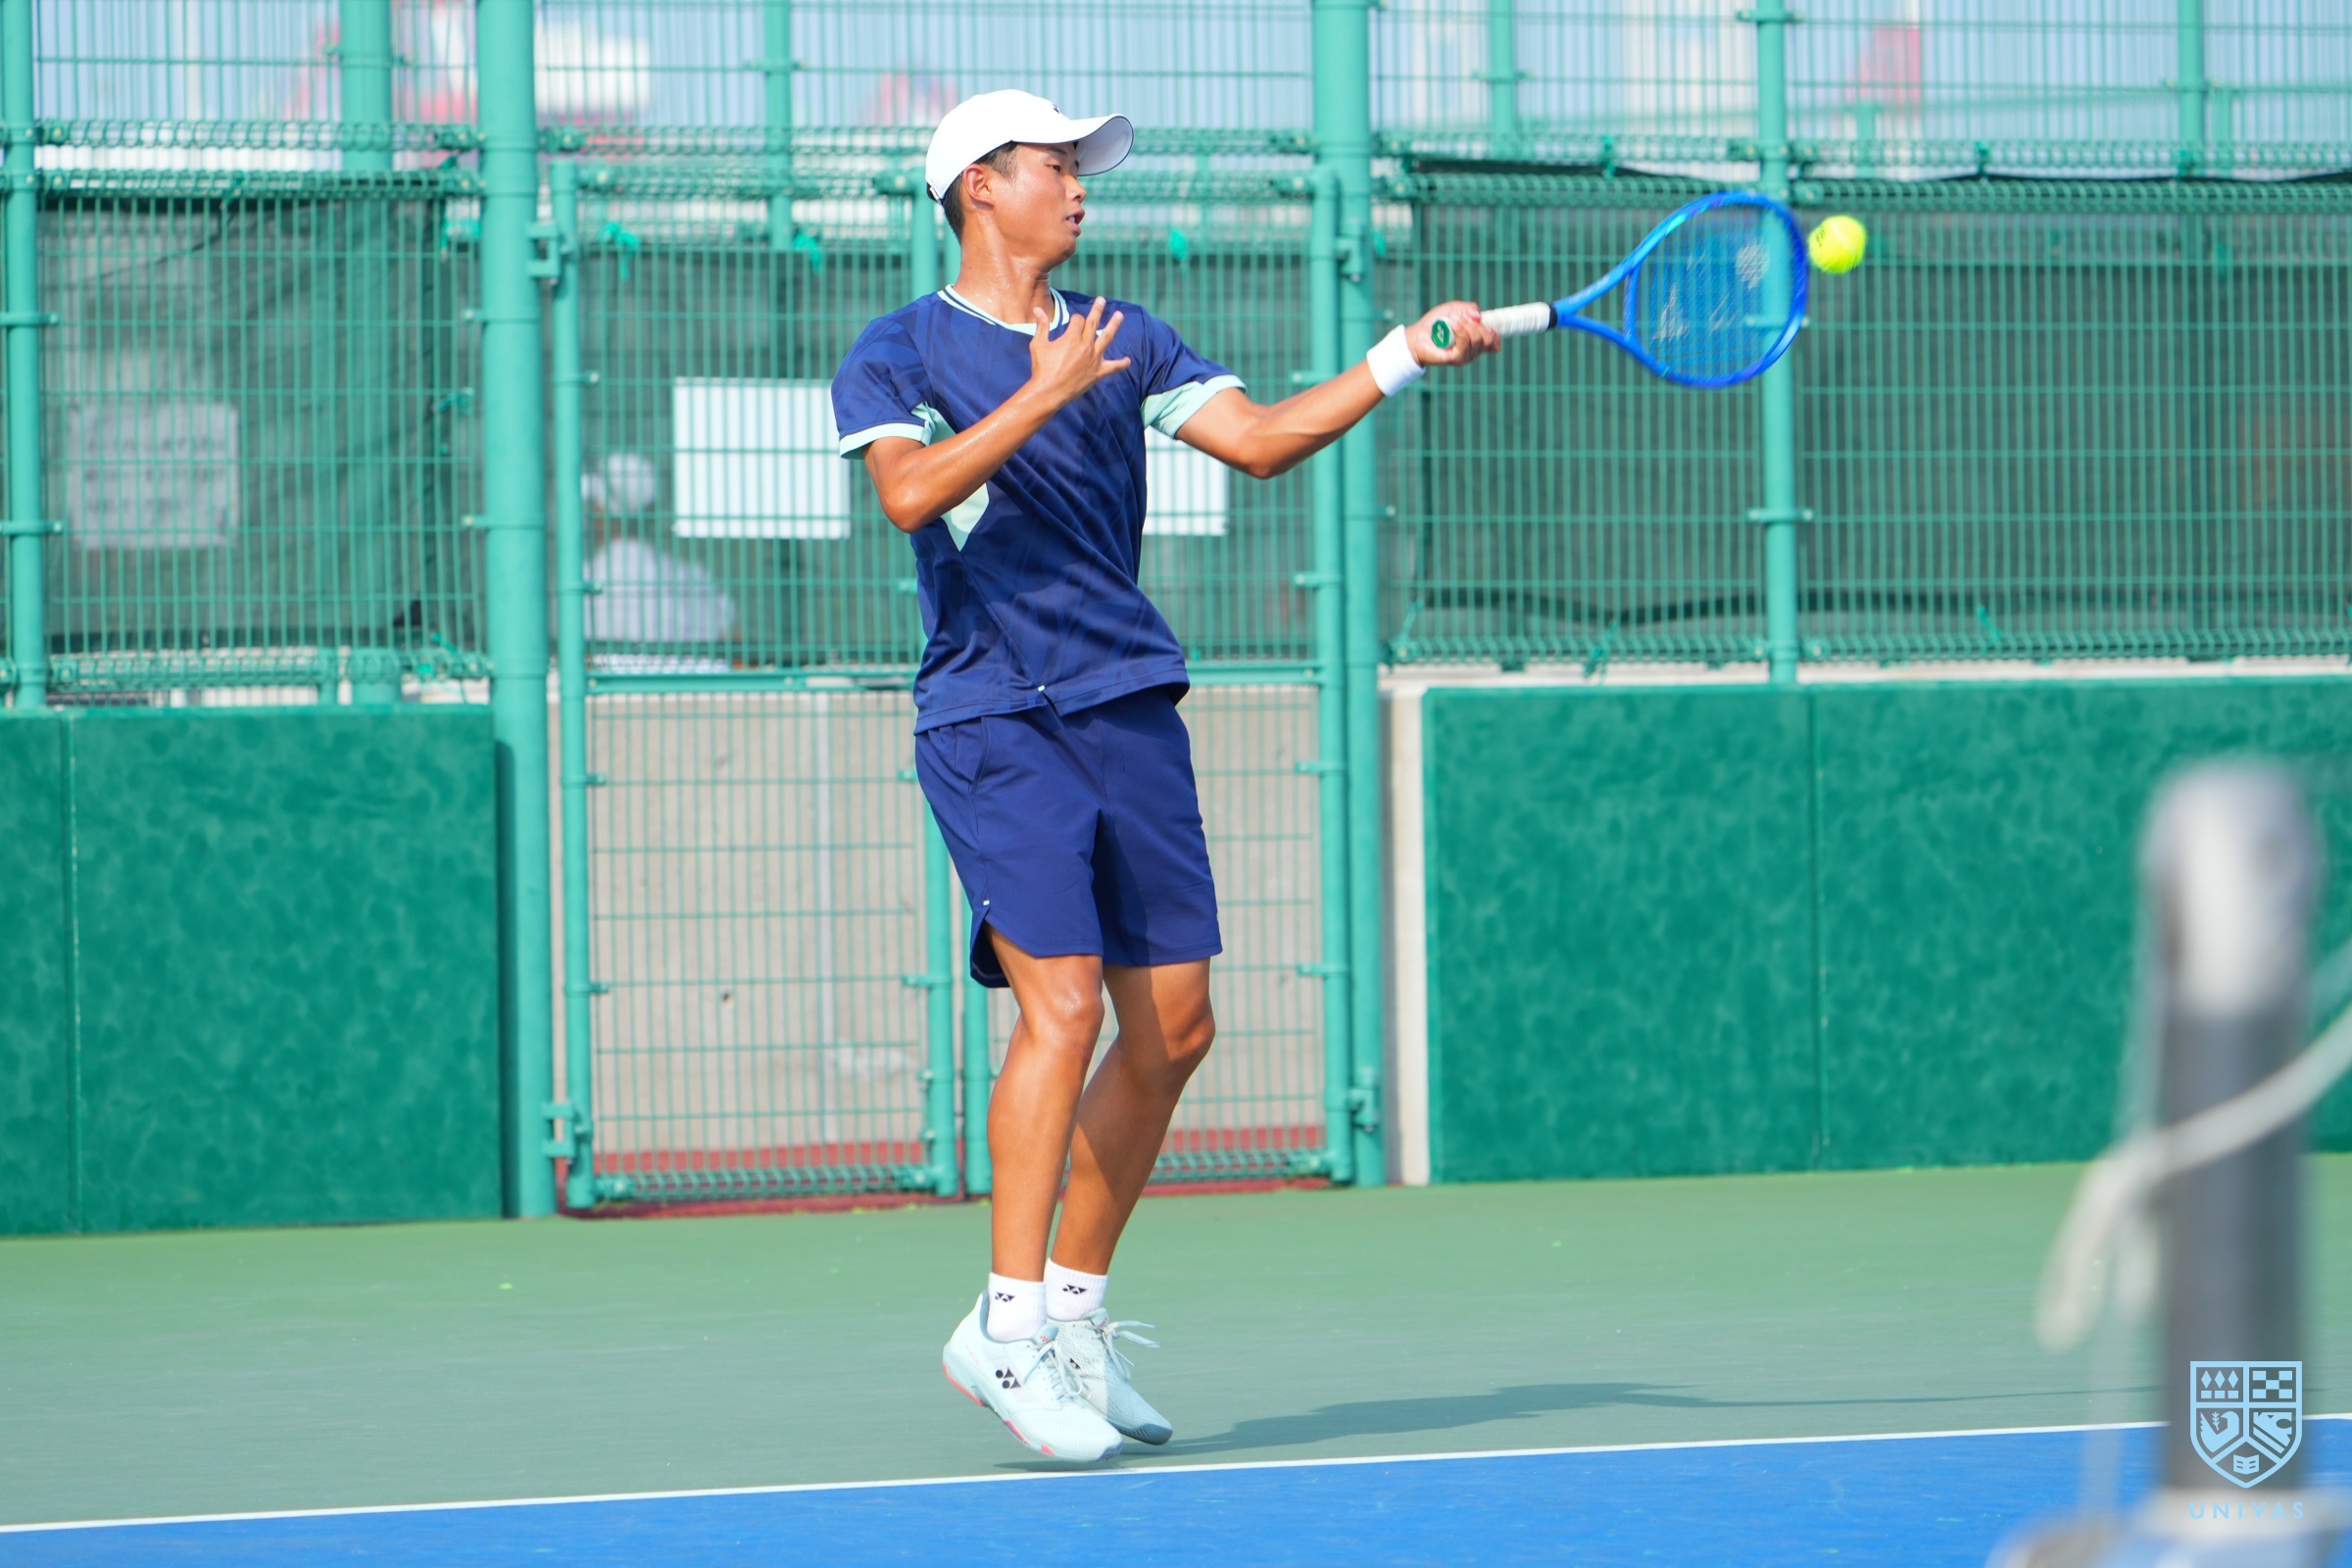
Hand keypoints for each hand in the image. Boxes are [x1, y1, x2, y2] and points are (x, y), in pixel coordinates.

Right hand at [1026, 295, 1131, 409]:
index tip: (1072, 322)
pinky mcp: (1098, 372)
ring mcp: (1094, 358)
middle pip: (1094, 322)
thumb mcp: (1039, 344)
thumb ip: (1042, 325)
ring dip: (1114, 325)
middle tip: (1102, 300)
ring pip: (1107, 337)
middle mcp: (1085, 345)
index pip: (1078, 320)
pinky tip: (1128, 360)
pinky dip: (1121, 364)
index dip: (1075, 319)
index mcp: (1072, 337)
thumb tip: (1037, 308)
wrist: (1049, 391)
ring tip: (1120, 315)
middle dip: (1097, 310)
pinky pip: (1114, 367)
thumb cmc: (1042, 368)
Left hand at [1409, 301, 1499, 365]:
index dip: (1494, 334)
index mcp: (1476, 342)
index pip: (1494, 344)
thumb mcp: (1454, 309)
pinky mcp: (1456, 359)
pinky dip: (1460, 329)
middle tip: (1460, 319)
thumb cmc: (1436, 323)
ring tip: (1451, 321)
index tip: (1486, 326)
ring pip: (1478, 339)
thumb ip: (1469, 309)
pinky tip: (1451, 323)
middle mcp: (1473, 351)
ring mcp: (1465, 356)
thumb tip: (1478, 317)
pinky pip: (1466, 342)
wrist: (1418, 335)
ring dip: (1466, 325)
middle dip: (1477, 325)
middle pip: (1488, 339)